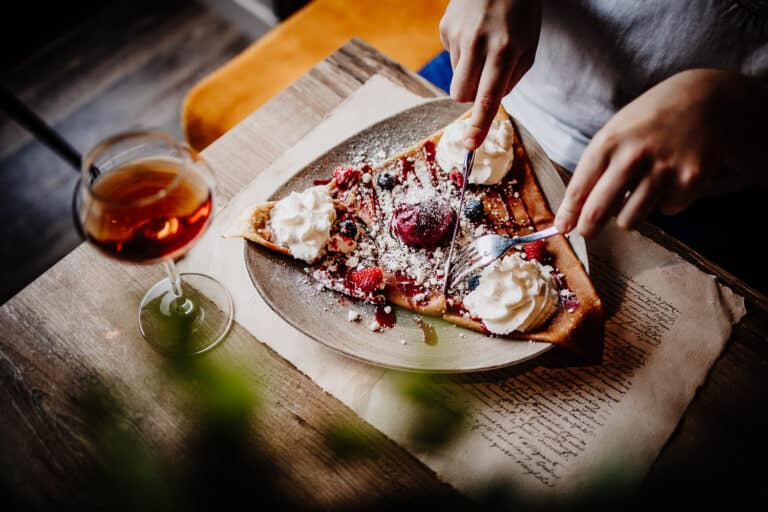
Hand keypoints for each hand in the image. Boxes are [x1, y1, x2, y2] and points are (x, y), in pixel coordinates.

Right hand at [440, 0, 540, 149]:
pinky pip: (451, 57)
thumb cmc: (521, 15)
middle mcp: (478, 43)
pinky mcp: (445, 28)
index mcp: (505, 50)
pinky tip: (474, 33)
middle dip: (469, 97)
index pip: (488, 97)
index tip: (470, 145)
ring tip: (483, 45)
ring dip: (469, 71)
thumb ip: (510, 79)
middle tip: (483, 82)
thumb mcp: (529, 47)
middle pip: (461, 94)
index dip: (479, 124)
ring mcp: (458, 35)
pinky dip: (463, 52)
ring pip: (456, 77)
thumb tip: (487, 102)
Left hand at [554, 69, 767, 236]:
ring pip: (630, 220)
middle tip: (588, 231)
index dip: (568, 215)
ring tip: (636, 196)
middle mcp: (633, 156)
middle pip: (598, 211)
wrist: (704, 100)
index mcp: (608, 142)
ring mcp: (663, 170)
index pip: (579, 189)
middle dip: (589, 228)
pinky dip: (665, 202)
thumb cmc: (648, 121)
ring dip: (628, 216)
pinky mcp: (690, 181)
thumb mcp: (615, 133)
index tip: (563, 228)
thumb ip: (593, 171)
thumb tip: (571, 215)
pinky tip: (671, 179)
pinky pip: (666, 211)